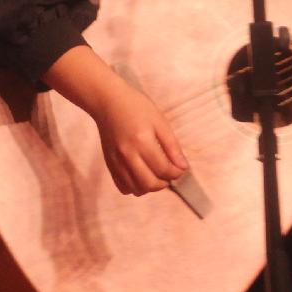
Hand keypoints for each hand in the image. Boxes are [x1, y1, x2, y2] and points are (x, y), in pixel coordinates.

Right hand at [91, 79, 187, 196]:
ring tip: (156, 175)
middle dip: (164, 183)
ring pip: (136, 189)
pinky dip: (134, 187)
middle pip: (149, 184)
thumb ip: (172, 145)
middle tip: (169, 174)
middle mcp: (127, 155)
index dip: (177, 173)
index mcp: (142, 141)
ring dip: (150, 187)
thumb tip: (183, 167)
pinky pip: (122, 187)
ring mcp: (116, 161)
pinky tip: (141, 175)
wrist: (108, 101)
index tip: (181, 169)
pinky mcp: (109, 164)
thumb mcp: (159, 121)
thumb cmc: (136, 107)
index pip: (163, 169)